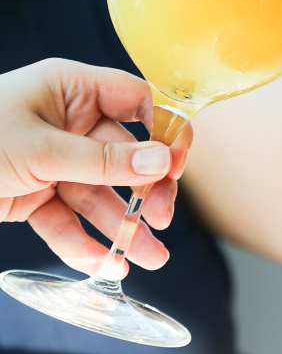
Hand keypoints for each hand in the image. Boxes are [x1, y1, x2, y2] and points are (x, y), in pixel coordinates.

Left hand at [0, 59, 191, 274]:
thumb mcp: (40, 149)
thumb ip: (103, 160)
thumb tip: (163, 162)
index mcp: (72, 90)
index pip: (137, 104)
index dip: (162, 132)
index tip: (175, 166)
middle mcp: (68, 122)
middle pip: (125, 156)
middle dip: (145, 191)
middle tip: (160, 219)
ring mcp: (51, 160)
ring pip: (99, 193)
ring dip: (123, 226)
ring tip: (148, 258)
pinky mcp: (33, 195)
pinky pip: (67, 218)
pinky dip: (84, 241)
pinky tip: (105, 263)